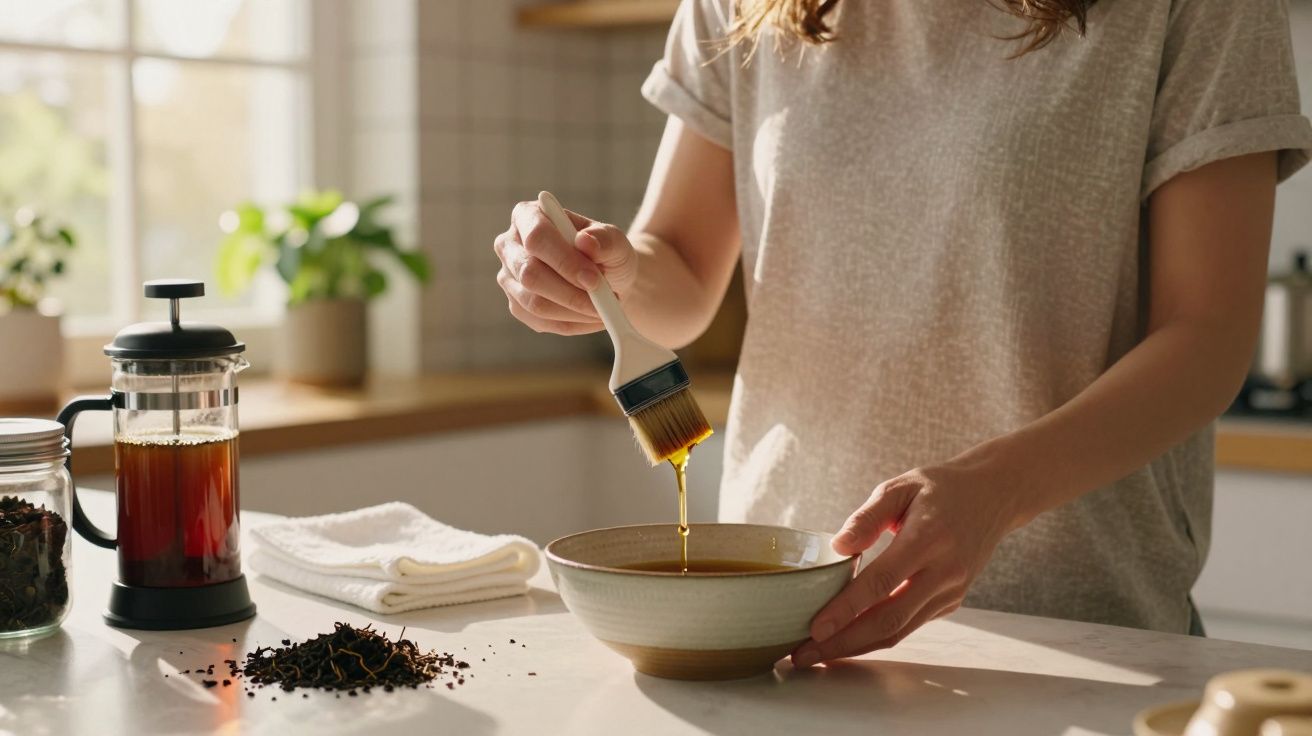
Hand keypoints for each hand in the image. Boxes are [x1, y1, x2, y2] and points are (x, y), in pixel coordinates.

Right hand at [494, 201, 638, 335]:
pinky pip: (540, 322)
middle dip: (570, 293)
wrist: (608, 278)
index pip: (537, 237)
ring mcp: (509, 277)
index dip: (564, 261)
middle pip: (530, 274)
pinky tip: (591, 317)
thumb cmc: (606, 253)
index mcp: (528, 216)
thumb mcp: (614, 241)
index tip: (593, 279)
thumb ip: (604, 239)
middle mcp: (510, 245)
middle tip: (603, 300)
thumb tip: (585, 241)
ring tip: (603, 309)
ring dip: (574, 311)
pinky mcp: (516, 305)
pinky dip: (572, 323)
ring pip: (534, 303)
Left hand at [791, 461, 1021, 667]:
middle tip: (803, 655)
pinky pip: (910, 625)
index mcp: (928, 539)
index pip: (881, 582)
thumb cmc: (940, 487)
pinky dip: (878, 636)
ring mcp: (951, 591)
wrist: (994, 496)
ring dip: (857, 647)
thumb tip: (837, 546)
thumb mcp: (901, 487)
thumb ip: (866, 516)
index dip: (846, 609)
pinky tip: (848, 639)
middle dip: (844, 643)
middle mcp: (944, 571)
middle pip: (889, 620)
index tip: (815, 629)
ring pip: (900, 631)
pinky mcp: (951, 601)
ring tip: (818, 655)